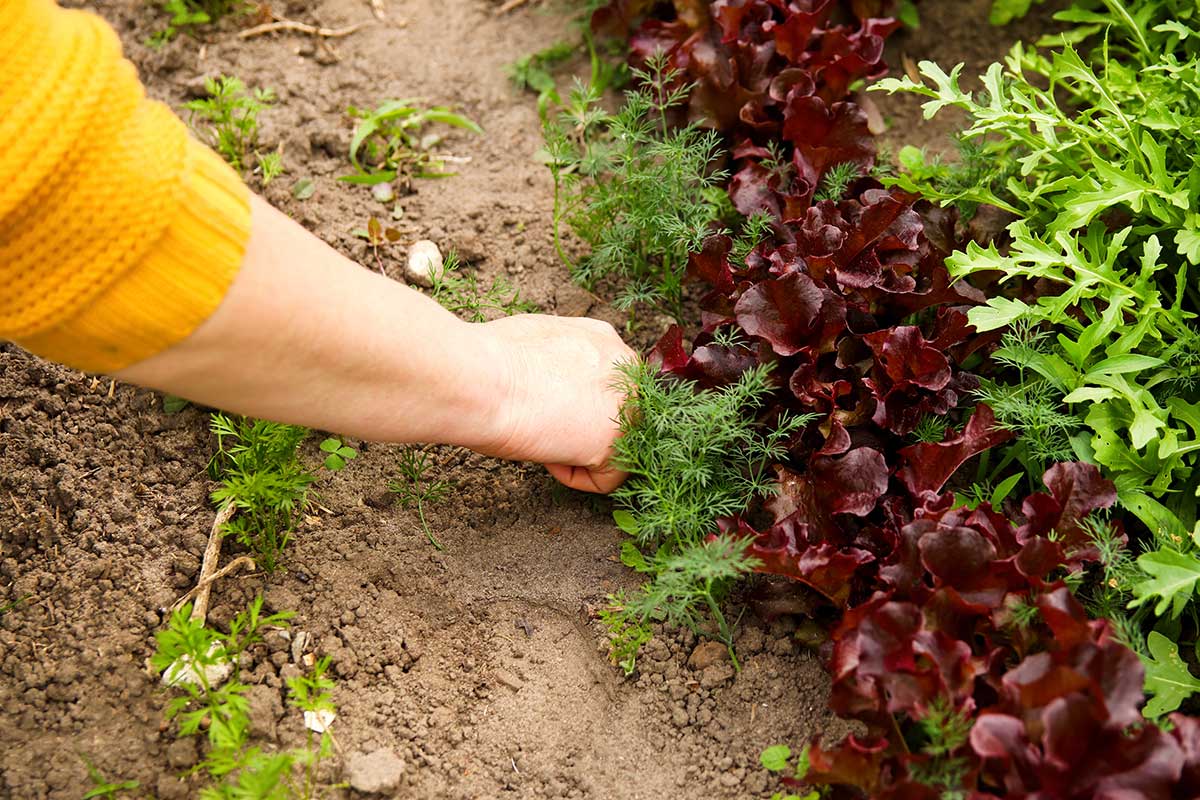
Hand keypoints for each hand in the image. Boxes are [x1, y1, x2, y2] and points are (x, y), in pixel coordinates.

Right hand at [477, 314, 636, 492]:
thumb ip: (561, 360)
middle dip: (581, 428)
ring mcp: (626, 406)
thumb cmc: (490, 360)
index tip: (544, 406)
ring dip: (576, 451)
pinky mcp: (614, 443)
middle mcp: (625, 368)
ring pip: (613, 448)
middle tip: (543, 423)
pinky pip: (604, 480)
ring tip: (542, 435)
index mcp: (605, 342)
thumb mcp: (536, 339)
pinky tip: (547, 452)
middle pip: (616, 416)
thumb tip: (552, 376)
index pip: (606, 386)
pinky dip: (571, 477)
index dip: (574, 404)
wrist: (480, 380)